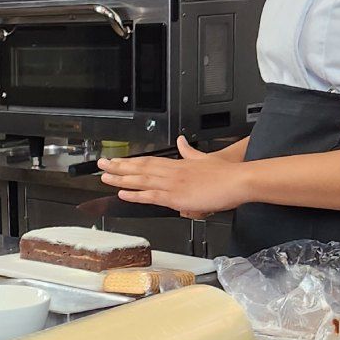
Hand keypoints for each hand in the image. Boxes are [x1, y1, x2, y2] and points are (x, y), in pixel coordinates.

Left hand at [97, 137, 242, 219]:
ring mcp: (173, 184)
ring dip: (121, 178)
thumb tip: (181, 142)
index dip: (131, 161)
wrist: (238, 180)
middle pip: (140, 168)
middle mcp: (172, 172)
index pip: (148, 162)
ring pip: (141, 180)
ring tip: (104, 177)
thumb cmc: (226, 173)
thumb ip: (190, 151)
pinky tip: (122, 192)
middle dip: (119, 166)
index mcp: (178, 164)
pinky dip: (135, 194)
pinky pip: (151, 195)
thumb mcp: (205, 158)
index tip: (117, 160)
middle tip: (101, 164)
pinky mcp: (176, 197)